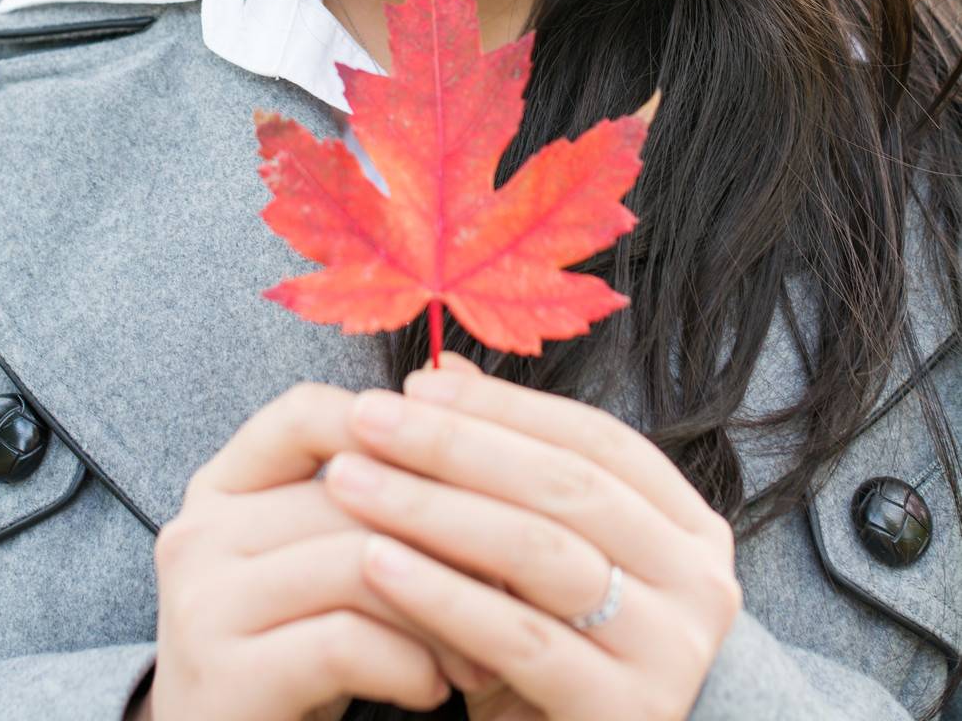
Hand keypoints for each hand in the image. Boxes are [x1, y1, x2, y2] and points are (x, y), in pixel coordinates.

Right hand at [144, 380, 495, 720]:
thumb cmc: (297, 660)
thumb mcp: (323, 565)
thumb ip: (371, 488)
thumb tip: (459, 376)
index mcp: (223, 489)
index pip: (306, 413)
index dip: (393, 429)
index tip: (467, 476)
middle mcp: (199, 533)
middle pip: (350, 492)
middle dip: (449, 535)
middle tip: (514, 583)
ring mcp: (202, 604)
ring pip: (357, 563)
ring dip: (443, 608)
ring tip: (485, 650)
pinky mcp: (223, 678)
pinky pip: (344, 641)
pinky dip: (409, 663)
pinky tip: (434, 687)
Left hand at [322, 352, 742, 720]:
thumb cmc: (548, 655)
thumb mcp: (531, 554)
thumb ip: (504, 464)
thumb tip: (442, 368)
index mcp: (688, 527)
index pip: (593, 438)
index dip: (502, 406)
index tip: (414, 383)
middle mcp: (700, 584)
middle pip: (566, 486)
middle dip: (456, 445)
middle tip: (367, 418)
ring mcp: (672, 652)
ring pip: (541, 554)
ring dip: (435, 508)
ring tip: (353, 480)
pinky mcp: (626, 715)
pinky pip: (521, 639)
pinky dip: (442, 594)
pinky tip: (374, 562)